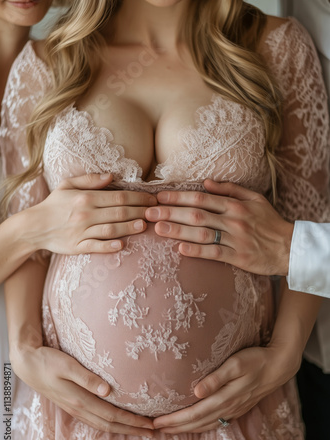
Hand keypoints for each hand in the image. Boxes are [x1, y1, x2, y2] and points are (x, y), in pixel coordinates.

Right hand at [10, 344, 153, 435]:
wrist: (28, 363)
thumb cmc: (48, 361)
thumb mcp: (68, 365)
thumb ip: (87, 378)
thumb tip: (108, 390)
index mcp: (80, 399)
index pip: (112, 415)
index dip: (132, 421)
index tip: (149, 424)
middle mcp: (78, 408)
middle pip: (110, 424)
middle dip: (132, 429)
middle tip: (152, 431)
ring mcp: (74, 409)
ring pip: (102, 424)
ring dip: (122, 428)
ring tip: (139, 429)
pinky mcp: (72, 405)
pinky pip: (94, 419)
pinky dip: (109, 423)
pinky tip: (116, 421)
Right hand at [27, 173, 156, 254]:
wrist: (34, 227)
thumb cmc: (54, 204)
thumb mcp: (68, 185)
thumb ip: (90, 179)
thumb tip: (112, 175)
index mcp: (86, 197)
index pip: (119, 197)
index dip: (139, 198)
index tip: (152, 199)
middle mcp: (85, 214)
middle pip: (119, 212)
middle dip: (140, 211)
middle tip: (156, 212)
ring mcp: (81, 231)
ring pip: (111, 229)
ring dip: (129, 228)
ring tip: (144, 226)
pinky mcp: (77, 247)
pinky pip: (96, 247)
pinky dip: (109, 246)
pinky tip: (122, 245)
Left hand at [145, 179, 292, 275]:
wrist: (290, 247)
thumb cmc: (269, 221)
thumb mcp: (254, 198)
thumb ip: (230, 189)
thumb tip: (207, 181)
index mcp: (235, 204)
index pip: (201, 197)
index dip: (178, 196)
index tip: (159, 196)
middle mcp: (233, 219)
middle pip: (196, 213)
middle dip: (170, 211)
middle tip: (148, 212)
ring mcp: (235, 239)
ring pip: (201, 233)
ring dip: (177, 230)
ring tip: (157, 228)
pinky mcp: (238, 257)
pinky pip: (214, 253)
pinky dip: (196, 251)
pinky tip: (179, 249)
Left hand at [153, 343, 299, 433]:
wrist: (278, 366)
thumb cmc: (255, 360)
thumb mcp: (235, 363)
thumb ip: (216, 377)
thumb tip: (196, 391)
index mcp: (225, 397)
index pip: (194, 413)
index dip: (175, 420)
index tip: (157, 422)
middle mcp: (228, 408)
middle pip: (197, 422)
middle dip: (175, 427)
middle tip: (155, 428)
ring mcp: (234, 410)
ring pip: (206, 425)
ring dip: (186, 429)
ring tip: (169, 430)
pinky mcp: (238, 408)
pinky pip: (215, 422)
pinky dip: (201, 426)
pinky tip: (195, 425)